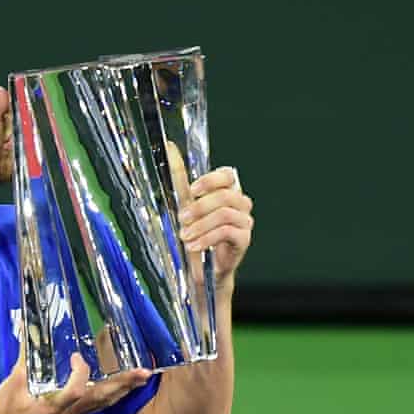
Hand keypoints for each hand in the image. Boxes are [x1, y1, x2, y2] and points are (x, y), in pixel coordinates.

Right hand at [0, 343, 150, 413]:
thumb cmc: (7, 408)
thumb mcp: (13, 381)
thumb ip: (25, 356)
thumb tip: (28, 329)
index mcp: (52, 405)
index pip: (76, 391)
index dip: (81, 373)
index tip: (77, 356)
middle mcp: (69, 412)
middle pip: (101, 398)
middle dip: (123, 384)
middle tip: (143, 373)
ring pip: (104, 403)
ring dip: (124, 390)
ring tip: (142, 378)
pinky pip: (99, 406)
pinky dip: (114, 395)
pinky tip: (124, 388)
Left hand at [177, 166, 253, 285]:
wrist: (202, 266)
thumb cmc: (196, 231)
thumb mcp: (184, 203)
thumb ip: (180, 176)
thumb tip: (169, 147)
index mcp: (227, 190)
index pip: (228, 175)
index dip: (211, 180)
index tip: (192, 191)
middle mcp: (240, 203)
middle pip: (225, 196)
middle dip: (200, 207)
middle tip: (182, 218)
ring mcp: (245, 221)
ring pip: (225, 214)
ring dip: (200, 225)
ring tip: (184, 236)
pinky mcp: (245, 240)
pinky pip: (227, 232)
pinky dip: (207, 238)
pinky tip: (193, 246)